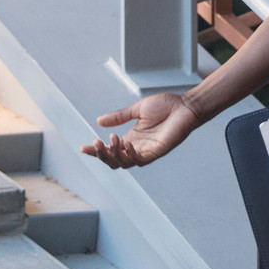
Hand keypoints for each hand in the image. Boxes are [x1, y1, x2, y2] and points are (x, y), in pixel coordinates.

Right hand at [81, 92, 199, 168]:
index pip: (110, 150)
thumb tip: (99, 120)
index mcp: (131, 138)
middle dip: (102, 154)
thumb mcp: (137, 110)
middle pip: (114, 160)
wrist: (185, 105)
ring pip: (124, 163)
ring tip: (110, 140)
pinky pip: (140, 160)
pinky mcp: (157, 152)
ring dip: (114, 154)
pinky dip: (131, 155)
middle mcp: (137, 147)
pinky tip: (126, 144)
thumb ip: (119, 116)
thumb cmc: (166, 106)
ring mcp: (147, 151)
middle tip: (96, 143)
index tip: (83, 147)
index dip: (96, 151)